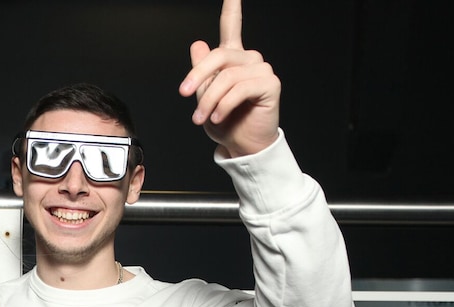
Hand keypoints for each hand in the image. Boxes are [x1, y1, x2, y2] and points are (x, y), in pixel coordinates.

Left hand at [179, 0, 280, 156]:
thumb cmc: (225, 123)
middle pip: (219, 56)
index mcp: (232, 59)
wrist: (241, 145)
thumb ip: (202, 71)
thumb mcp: (204, 97)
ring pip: (226, 77)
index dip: (232, 7)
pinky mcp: (270, 84)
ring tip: (202, 118)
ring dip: (209, 100)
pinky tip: (218, 117)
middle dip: (197, 76)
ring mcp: (261, 70)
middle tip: (184, 93)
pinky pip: (239, 89)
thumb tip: (198, 44)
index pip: (231, 27)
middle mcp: (249, 60)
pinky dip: (223, 105)